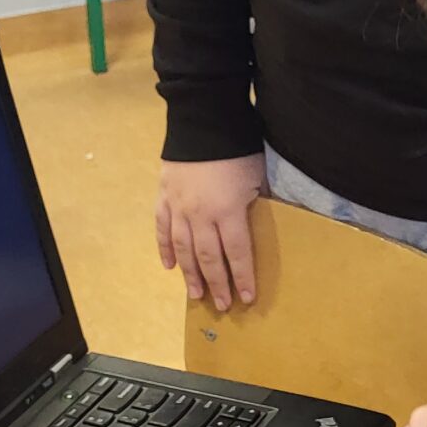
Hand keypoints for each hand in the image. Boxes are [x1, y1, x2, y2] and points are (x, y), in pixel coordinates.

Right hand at [155, 153, 266, 310]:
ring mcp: (178, 207)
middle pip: (208, 258)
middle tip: (222, 305)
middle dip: (217, 283)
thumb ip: (258, 204)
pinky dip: (164, 249)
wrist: (203, 121)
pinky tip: (169, 266)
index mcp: (227, 212)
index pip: (237, 253)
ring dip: (190, 274)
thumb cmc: (237, 148)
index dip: (242, 277)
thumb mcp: (257, 177)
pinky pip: (161, 228)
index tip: (247, 298)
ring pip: (183, 249)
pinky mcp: (164, 197)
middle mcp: (200, 216)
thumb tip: (265, 223)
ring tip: (196, 294)